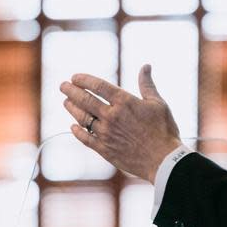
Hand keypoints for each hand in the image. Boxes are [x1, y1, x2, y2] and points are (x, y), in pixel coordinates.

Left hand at [60, 65, 181, 181]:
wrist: (164, 160)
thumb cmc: (164, 130)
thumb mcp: (158, 103)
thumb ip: (147, 84)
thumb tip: (145, 66)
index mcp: (124, 102)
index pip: (98, 85)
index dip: (84, 80)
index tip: (75, 77)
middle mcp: (112, 116)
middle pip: (85, 100)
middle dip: (71, 91)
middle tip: (62, 86)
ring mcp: (106, 133)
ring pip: (82, 118)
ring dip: (71, 108)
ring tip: (66, 102)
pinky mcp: (104, 149)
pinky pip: (85, 138)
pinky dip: (77, 132)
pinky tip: (73, 127)